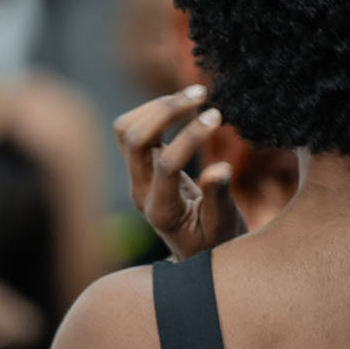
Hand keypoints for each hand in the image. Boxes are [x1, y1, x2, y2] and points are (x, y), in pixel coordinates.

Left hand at [113, 85, 246, 260]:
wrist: (195, 254)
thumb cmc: (214, 245)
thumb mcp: (223, 228)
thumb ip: (218, 199)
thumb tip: (220, 169)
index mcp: (161, 211)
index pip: (166, 165)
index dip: (191, 137)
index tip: (217, 117)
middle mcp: (140, 192)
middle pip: (134, 139)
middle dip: (166, 110)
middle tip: (202, 94)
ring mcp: (136, 177)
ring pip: (126, 129)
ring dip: (156, 106)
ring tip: (194, 96)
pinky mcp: (140, 165)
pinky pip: (133, 129)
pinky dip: (154, 110)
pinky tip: (184, 106)